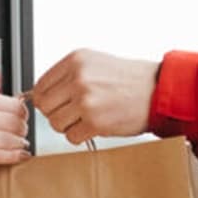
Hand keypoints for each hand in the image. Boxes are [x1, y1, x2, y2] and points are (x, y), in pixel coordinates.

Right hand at [0, 90, 29, 166]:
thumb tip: (9, 106)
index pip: (13, 104)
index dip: (24, 113)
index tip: (24, 118)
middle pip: (15, 123)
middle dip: (24, 130)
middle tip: (24, 134)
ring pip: (8, 140)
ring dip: (20, 144)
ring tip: (22, 146)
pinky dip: (12, 157)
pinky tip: (19, 156)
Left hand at [32, 50, 158, 144]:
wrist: (157, 91)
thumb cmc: (128, 80)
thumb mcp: (94, 63)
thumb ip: (67, 76)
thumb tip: (40, 95)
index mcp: (75, 60)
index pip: (40, 86)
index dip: (47, 100)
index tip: (57, 104)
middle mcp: (78, 78)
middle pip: (44, 107)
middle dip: (56, 114)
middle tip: (73, 114)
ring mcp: (86, 100)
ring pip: (56, 124)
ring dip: (69, 126)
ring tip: (87, 119)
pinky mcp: (95, 122)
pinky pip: (72, 137)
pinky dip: (81, 136)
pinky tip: (96, 126)